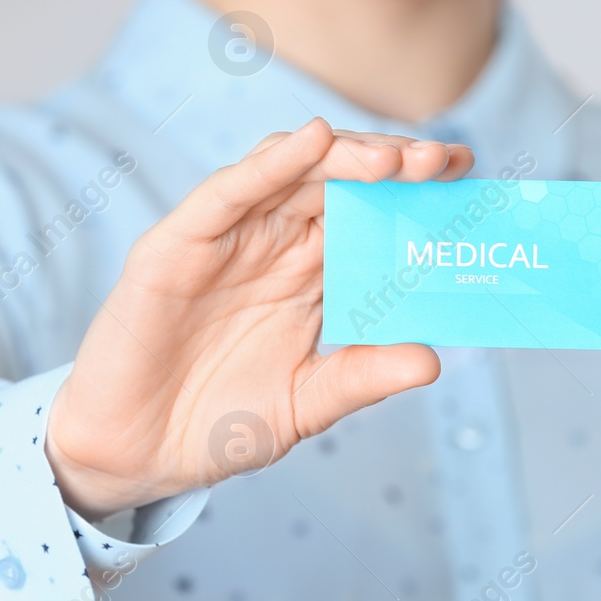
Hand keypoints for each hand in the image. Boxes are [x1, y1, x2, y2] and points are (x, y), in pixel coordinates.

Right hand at [44, 118, 473, 518]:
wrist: (135, 458)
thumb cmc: (217, 425)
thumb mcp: (304, 405)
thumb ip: (360, 377)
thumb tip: (433, 359)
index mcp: (308, 278)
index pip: (369, 218)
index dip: (414, 194)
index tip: (465, 177)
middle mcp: (271, 248)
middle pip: (338, 185)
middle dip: (391, 168)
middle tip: (440, 162)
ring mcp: (225, 241)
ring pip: (290, 174)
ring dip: (343, 157)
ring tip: (393, 158)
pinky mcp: (175, 247)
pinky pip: (227, 192)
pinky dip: (269, 163)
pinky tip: (311, 142)